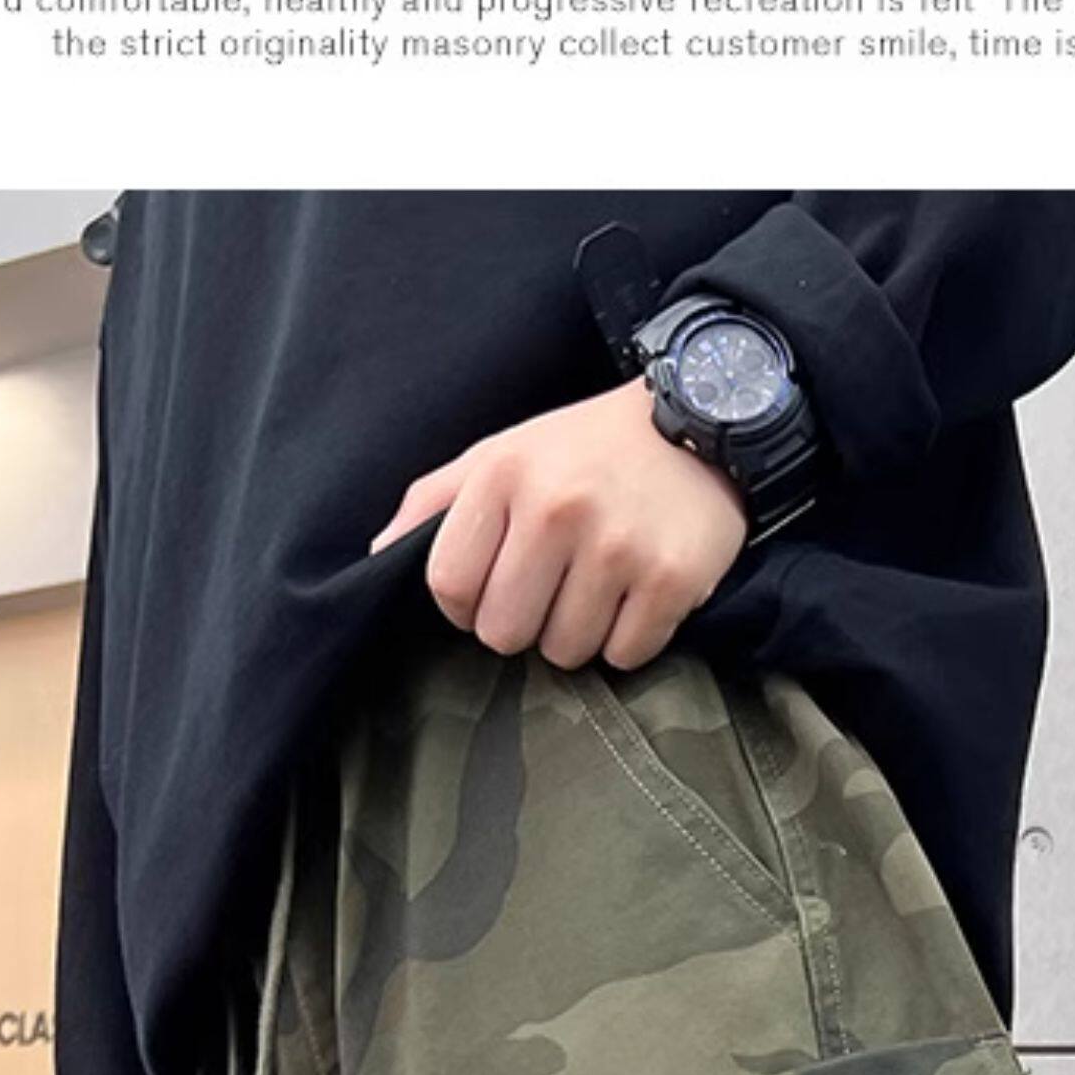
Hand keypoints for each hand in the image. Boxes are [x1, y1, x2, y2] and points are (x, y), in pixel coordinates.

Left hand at [372, 379, 747, 672]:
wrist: (700, 419)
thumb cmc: (585, 450)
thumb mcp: (502, 453)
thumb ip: (433, 502)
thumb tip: (375, 557)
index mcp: (504, 474)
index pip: (449, 589)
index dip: (466, 605)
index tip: (494, 588)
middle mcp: (558, 508)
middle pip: (503, 633)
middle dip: (524, 624)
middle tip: (554, 588)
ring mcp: (618, 546)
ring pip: (565, 653)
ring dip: (577, 634)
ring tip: (598, 586)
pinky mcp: (670, 579)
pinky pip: (624, 656)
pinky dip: (629, 638)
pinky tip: (637, 594)